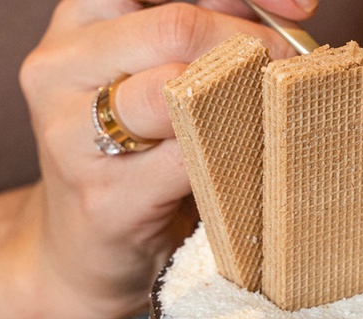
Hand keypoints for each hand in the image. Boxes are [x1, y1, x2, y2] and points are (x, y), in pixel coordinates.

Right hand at [0, 0, 315, 318]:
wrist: (85, 249)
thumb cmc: (137, 155)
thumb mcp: (153, 76)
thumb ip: (203, 36)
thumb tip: (287, 15)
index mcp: (80, 23)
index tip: (301, 9)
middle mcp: (61, 68)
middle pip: (177, 25)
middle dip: (256, 43)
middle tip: (298, 70)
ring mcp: (73, 135)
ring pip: (180, 89)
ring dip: (251, 97)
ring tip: (279, 111)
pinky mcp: (106, 198)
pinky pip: (192, 160)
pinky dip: (241, 154)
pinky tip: (260, 159)